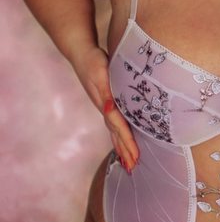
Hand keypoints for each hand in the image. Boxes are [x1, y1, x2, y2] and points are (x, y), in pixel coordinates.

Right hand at [73, 46, 138, 170]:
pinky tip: (121, 137)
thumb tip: (109, 110)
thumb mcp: (100, 74)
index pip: (119, 128)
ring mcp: (103, 105)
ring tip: (128, 161)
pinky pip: (114, 121)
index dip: (128, 143)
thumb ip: (105, 92)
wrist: (81, 53)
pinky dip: (118, 133)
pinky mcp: (105, 101)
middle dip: (125, 151)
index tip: (136, 158)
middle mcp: (104, 108)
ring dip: (121, 145)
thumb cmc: (92, 61)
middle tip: (133, 168)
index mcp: (105, 104)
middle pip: (116, 134)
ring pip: (114, 130)